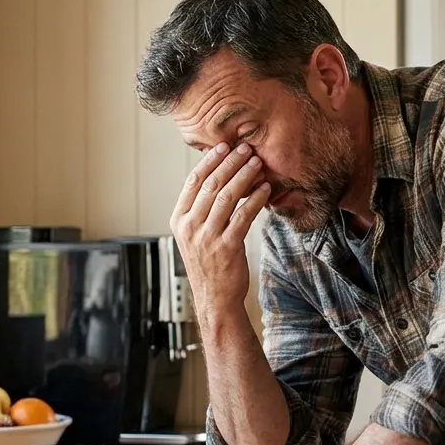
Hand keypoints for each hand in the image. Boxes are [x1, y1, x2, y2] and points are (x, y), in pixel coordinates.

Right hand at [170, 143, 271, 321]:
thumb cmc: (209, 264)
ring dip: (244, 176)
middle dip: (230, 162)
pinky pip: (244, 216)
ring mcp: (207, 237)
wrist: (215, 298)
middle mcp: (190, 227)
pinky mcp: (227, 247)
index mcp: (179, 220)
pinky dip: (256, 199)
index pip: (192, 182)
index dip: (209, 161)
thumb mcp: (195, 235)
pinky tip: (266, 189)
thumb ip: (200, 209)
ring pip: (227, 197)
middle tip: (245, 148)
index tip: (223, 146)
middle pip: (211, 185)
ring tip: (257, 163)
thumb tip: (218, 177)